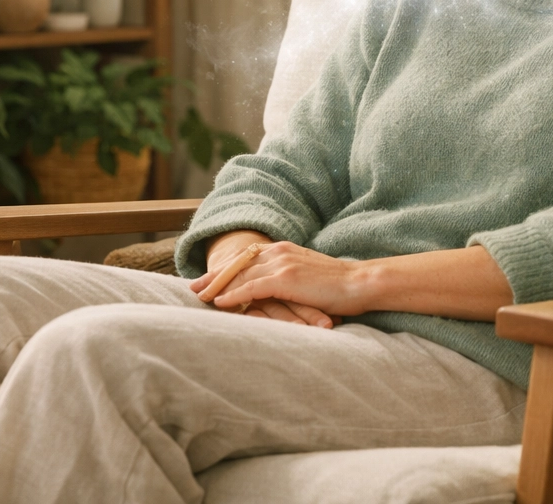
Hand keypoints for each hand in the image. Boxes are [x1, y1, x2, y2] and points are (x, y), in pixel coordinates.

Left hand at [196, 231, 335, 327]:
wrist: (359, 283)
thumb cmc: (337, 286)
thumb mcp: (307, 277)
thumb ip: (287, 278)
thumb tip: (272, 289)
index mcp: (284, 249)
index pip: (247, 258)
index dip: (226, 268)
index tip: (208, 278)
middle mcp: (279, 252)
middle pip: (238, 263)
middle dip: (214, 276)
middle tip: (193, 286)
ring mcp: (281, 264)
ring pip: (240, 274)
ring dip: (217, 286)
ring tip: (199, 296)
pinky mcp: (285, 279)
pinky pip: (251, 287)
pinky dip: (232, 294)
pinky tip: (218, 302)